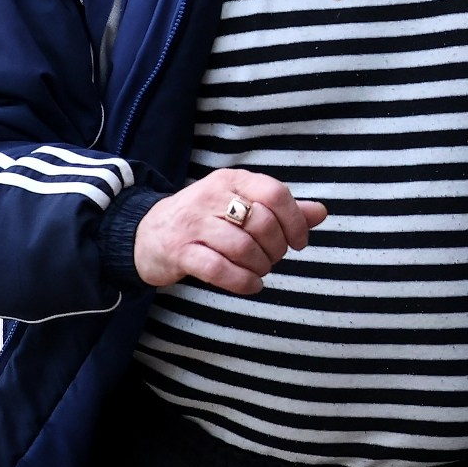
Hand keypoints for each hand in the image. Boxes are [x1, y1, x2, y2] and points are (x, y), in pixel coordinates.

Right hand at [133, 169, 325, 293]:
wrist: (146, 233)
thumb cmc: (204, 220)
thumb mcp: (240, 205)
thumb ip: (280, 209)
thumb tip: (321, 212)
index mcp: (231, 180)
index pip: (274, 194)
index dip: (295, 221)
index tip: (298, 242)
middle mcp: (211, 197)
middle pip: (262, 223)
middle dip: (276, 249)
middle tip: (271, 259)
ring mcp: (193, 224)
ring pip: (242, 248)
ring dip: (259, 267)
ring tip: (258, 271)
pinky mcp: (180, 252)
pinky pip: (219, 269)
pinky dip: (241, 282)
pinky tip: (250, 286)